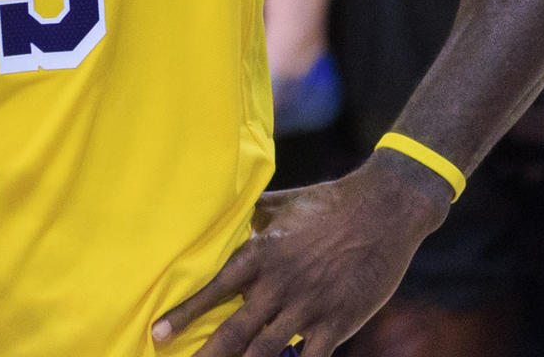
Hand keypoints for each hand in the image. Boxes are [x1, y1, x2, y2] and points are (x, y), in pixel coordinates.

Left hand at [152, 152, 449, 355]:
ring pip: (265, 350)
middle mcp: (280, 284)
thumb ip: (252, 217)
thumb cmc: (329, 202)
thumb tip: (224, 215)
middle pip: (235, 330)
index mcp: (263, 253)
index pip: (215, 288)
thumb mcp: (282, 203)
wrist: (384, 209)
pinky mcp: (336, 322)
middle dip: (206, 353)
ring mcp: (308, 306)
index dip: (185, 313)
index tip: (159, 334)